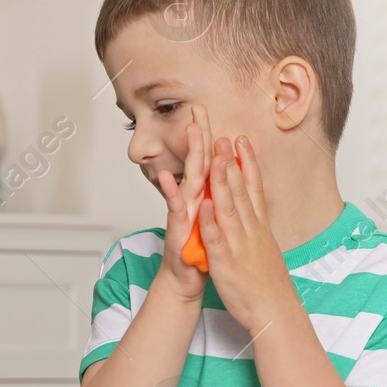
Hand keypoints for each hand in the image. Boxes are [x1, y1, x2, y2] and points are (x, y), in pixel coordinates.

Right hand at [155, 104, 212, 300]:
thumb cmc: (199, 249)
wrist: (185, 277)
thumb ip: (213, 196)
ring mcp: (183, 211)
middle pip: (198, 161)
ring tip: (190, 132)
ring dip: (190, 155)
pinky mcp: (177, 228)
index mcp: (205, 195)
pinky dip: (172, 194)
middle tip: (198, 108)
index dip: (212, 137)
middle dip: (199, 135)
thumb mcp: (214, 218)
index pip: (211, 161)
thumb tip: (220, 176)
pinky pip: (175, 209)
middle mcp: (192, 199)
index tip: (211, 113)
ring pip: (188, 178)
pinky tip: (167, 178)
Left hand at [197, 136, 297, 332]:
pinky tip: (204, 204)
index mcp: (259, 227)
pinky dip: (211, 221)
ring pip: (229, 208)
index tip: (242, 140)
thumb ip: (257, 229)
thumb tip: (256, 215)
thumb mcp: (265, 249)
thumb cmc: (268, 284)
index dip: (247, 163)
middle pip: (240, 192)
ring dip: (221, 183)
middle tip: (224, 137)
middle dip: (231, 163)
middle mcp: (250, 231)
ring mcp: (238, 245)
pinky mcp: (226, 262)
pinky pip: (217, 239)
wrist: (275, 312)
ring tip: (215, 159)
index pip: (253, 188)